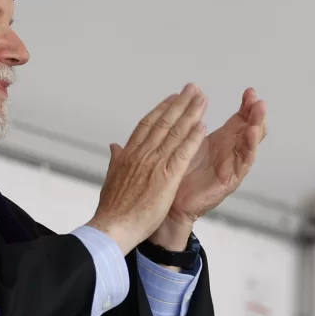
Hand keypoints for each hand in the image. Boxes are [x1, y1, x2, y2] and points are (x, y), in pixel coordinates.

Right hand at [89, 87, 206, 253]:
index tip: (172, 98)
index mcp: (129, 154)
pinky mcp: (166, 177)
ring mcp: (153, 164)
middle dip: (179, 104)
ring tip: (202, 99)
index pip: (147, 125)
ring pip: (174, 133)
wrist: (113, 226)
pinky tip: (202, 126)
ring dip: (190, 114)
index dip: (161, 110)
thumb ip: (116, 160)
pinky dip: (192, 138)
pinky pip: (182, 153)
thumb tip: (114, 146)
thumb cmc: (112, 209)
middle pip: (163, 122)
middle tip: (192, 89)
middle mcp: (141, 154)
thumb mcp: (111, 178)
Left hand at [157, 88, 267, 247]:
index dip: (246, 105)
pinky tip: (251, 133)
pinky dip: (250, 147)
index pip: (240, 119)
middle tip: (258, 99)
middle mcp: (230, 152)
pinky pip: (244, 162)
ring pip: (251, 143)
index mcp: (221, 140)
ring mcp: (232, 166)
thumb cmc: (177, 174)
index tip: (249, 91)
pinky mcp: (230, 180)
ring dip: (257, 126)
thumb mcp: (185, 142)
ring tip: (260, 112)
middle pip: (251, 129)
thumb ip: (190, 123)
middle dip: (256, 113)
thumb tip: (188, 97)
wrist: (168, 203)